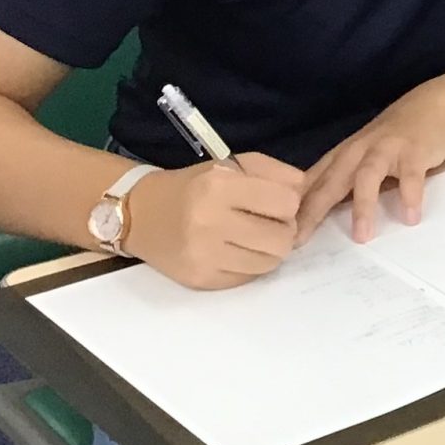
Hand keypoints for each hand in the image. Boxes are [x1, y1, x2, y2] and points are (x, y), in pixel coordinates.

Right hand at [122, 154, 303, 289]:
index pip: (287, 203)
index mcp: (219, 187)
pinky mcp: (200, 280)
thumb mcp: (232, 165)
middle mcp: (210, 222)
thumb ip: (275, 172)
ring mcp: (204, 255)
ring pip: (270, 263)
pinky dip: (248, 266)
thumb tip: (304, 191)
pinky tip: (233, 252)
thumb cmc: (193, 186)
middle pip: (283, 238)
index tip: (274, 203)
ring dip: (268, 251)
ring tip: (251, 238)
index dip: (287, 204)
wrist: (139, 214)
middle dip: (282, 231)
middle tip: (266, 224)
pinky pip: (248, 278)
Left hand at [297, 86, 444, 241]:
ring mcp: (386, 149)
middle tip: (299, 240)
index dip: (293, 209)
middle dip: (313, 211)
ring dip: (363, 206)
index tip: (278, 236)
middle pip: (330, 182)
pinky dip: (409, 194)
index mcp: (342, 157)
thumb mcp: (363, 156)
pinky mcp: (414, 150)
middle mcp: (358, 151)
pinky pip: (410, 175)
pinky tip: (411, 217)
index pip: (311, 185)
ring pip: (367, 176)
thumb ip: (343, 181)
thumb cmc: (395, 139)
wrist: (435, 105)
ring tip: (362, 237)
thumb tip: (315, 217)